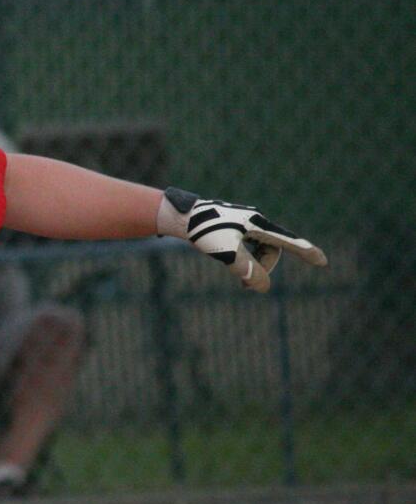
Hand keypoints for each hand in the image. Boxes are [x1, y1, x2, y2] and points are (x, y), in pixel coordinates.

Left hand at [157, 187, 326, 291]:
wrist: (180, 217)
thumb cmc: (203, 231)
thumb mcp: (226, 253)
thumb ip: (247, 270)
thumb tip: (264, 287)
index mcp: (257, 223)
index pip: (287, 241)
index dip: (306, 252)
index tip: (323, 262)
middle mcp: (254, 220)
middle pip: (271, 251)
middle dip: (263, 269)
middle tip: (245, 286)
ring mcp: (244, 223)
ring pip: (259, 251)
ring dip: (253, 266)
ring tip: (241, 281)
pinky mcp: (233, 227)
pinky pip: (249, 247)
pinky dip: (245, 260)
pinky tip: (234, 266)